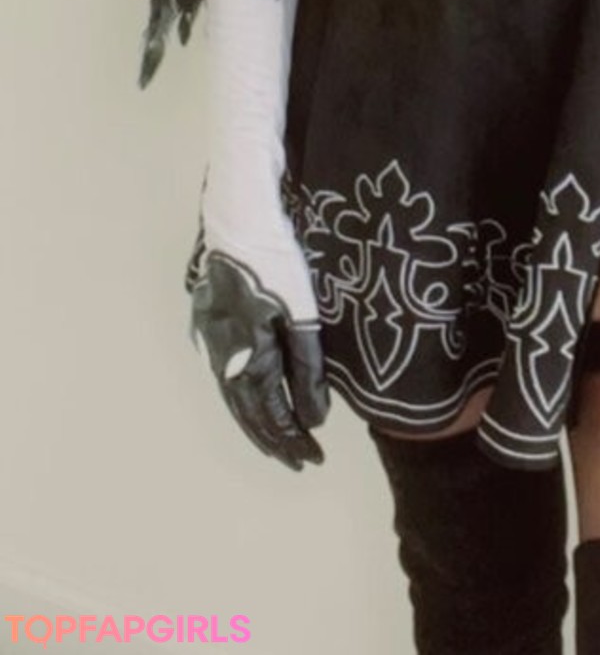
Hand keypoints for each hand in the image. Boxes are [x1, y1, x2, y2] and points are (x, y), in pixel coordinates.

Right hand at [188, 246, 329, 470]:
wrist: (238, 215)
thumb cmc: (275, 259)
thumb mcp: (301, 313)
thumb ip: (308, 368)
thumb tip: (315, 419)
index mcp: (244, 357)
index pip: (270, 415)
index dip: (292, 439)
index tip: (312, 458)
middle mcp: (220, 356)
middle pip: (247, 412)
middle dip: (274, 439)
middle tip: (298, 460)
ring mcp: (209, 338)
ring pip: (233, 394)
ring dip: (256, 420)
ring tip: (277, 440)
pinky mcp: (206, 320)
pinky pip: (224, 371)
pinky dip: (241, 393)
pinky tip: (251, 396)